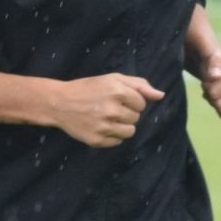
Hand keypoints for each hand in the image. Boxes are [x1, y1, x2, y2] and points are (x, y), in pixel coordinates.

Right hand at [49, 73, 163, 146]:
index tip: (117, 98)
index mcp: (117, 91)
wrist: (59, 103)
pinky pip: (118, 142)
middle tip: (109, 107)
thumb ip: (139, 85)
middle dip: (127, 113)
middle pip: (136, 118)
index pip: (141, 104)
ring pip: (130, 132)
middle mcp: (111, 110)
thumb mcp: (113, 79)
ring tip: (107, 118)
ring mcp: (104, 127)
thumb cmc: (89, 88)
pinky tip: (100, 126)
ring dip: (122, 126)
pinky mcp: (97, 140)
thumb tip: (160, 95)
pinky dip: (112, 135)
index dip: (131, 101)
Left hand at [196, 50, 220, 126]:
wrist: (219, 69)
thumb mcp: (207, 51)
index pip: (215, 93)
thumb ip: (212, 60)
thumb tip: (216, 75)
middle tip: (215, 88)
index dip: (206, 87)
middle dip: (213, 99)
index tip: (210, 77)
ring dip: (218, 108)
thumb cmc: (210, 60)